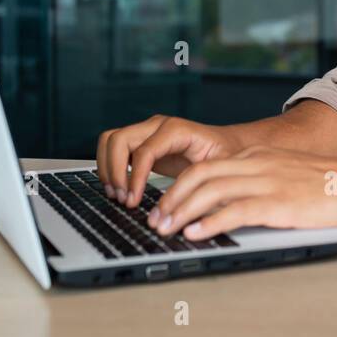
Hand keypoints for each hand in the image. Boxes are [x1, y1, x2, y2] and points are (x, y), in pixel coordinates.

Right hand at [96, 115, 240, 208]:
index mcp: (177, 130)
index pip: (144, 150)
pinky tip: (119, 189)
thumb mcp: (219, 171)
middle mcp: (158, 126)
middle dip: (114, 171)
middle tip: (122, 199)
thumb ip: (200, 187)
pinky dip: (110, 167)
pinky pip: (114, 149)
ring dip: (107, 168)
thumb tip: (177, 211)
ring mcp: (147, 132)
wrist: (229, 145)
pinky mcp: (142, 143)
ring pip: (110, 140)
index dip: (134, 178)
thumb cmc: (227, 156)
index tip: (133, 201)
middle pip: (118, 139)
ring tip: (117, 195)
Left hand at [145, 146, 336, 240]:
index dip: (178, 187)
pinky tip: (196, 234)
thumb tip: (228, 205)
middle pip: (200, 175)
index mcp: (256, 155)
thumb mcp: (285, 173)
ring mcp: (267, 181)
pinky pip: (235, 210)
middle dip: (172, 199)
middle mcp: (257, 163)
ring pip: (211, 191)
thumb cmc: (328, 185)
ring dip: (182, 212)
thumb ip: (258, 181)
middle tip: (156, 221)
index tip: (164, 207)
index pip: (205, 166)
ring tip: (167, 230)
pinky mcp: (279, 203)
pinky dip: (210, 223)